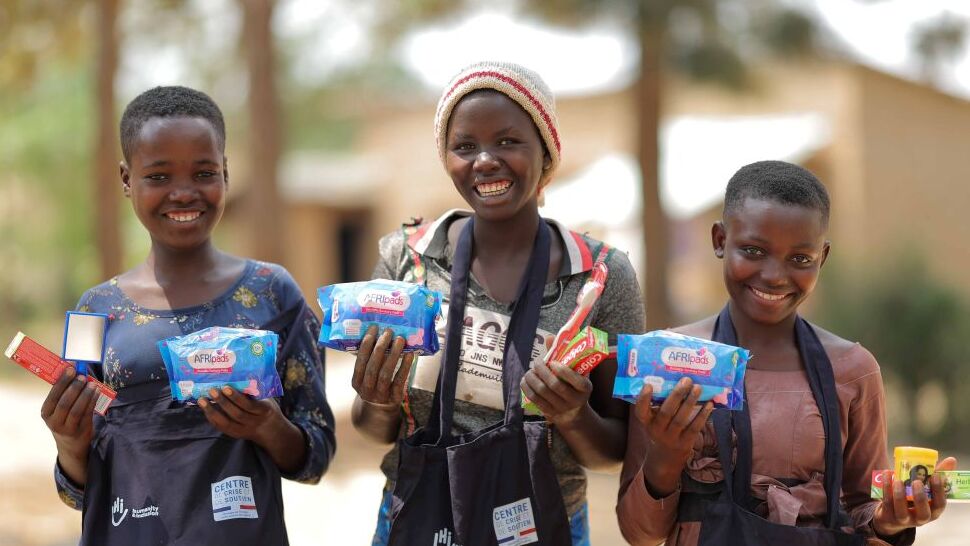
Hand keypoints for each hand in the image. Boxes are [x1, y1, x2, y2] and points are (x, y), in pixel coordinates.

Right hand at [41, 366, 97, 458]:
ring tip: (92, 383)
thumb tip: (74, 368)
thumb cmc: (64, 419)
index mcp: (46, 412)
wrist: (70, 444)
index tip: (71, 369)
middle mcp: (54, 421)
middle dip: (74, 387)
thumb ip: (64, 392)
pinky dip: (92, 401)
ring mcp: (67, 428)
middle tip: (82, 376)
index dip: (62, 381)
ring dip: (85, 394)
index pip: (53, 396)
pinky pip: (87, 413)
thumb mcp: (58, 408)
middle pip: (64, 403)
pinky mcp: (80, 430)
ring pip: (76, 409)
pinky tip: (97, 391)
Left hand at [198, 386, 290, 446]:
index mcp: (264, 411)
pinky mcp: (236, 435)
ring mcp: (244, 430)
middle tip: (212, 390)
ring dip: (213, 411)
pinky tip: (205, 409)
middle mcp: (254, 422)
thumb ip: (255, 392)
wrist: (272, 431)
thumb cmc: (267, 409)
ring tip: (202, 400)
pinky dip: (212, 418)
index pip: (249, 405)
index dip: (236, 397)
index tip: (226, 387)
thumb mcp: (266, 399)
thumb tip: (237, 378)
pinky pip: (222, 428)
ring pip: (227, 423)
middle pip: (237, 414)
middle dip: (223, 402)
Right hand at [352, 325, 415, 408]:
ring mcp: (380, 394)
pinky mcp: (394, 397)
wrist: (380, 409)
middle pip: (372, 365)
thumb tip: (378, 335)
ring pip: (386, 372)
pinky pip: (399, 380)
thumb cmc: (373, 385)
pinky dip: (405, 366)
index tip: (373, 328)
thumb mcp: (365, 376)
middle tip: (388, 331)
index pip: (360, 360)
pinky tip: (410, 354)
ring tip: (400, 339)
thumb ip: (369, 360)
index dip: (366, 344)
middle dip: (380, 346)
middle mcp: (366, 388)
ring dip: (393, 354)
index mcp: (356, 381)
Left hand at [520, 362, 592, 425]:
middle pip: (555, 385)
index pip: (577, 381)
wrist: (574, 414)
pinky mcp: (549, 412)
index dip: (564, 371)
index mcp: (585, 388)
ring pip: (542, 392)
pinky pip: (534, 399)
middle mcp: (574, 400)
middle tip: (537, 362)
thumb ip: (563, 355)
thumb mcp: (576, 373)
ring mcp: (561, 408)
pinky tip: (525, 380)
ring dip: (532, 378)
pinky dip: (527, 388)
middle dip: (542, 371)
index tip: (553, 362)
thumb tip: (549, 337)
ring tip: (530, 371)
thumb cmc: (574, 386)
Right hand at [634, 378, 713, 496]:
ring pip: (681, 418)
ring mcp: (671, 438)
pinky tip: (709, 404)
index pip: (640, 412)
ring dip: (690, 402)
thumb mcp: (652, 423)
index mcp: (647, 423)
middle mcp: (657, 431)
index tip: (648, 385)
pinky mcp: (685, 443)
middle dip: (677, 395)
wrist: (664, 461)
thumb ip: (658, 406)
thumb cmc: (659, 433)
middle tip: (686, 380)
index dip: (643, 399)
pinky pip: (694, 428)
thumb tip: (673, 382)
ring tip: (698, 388)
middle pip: (666, 412)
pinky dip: (702, 415)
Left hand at [872, 456, 957, 536]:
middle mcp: (920, 518)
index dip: (939, 491)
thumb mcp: (926, 489)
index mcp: (932, 511)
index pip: (940, 504)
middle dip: (920, 497)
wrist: (891, 516)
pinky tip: (887, 475)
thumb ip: (936, 475)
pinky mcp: (888, 516)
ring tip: (898, 480)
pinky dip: (886, 489)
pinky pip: (887, 504)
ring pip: (901, 510)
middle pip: (923, 513)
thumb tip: (951, 460)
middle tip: (917, 481)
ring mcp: (903, 519)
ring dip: (899, 494)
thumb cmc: (913, 499)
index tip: (936, 476)